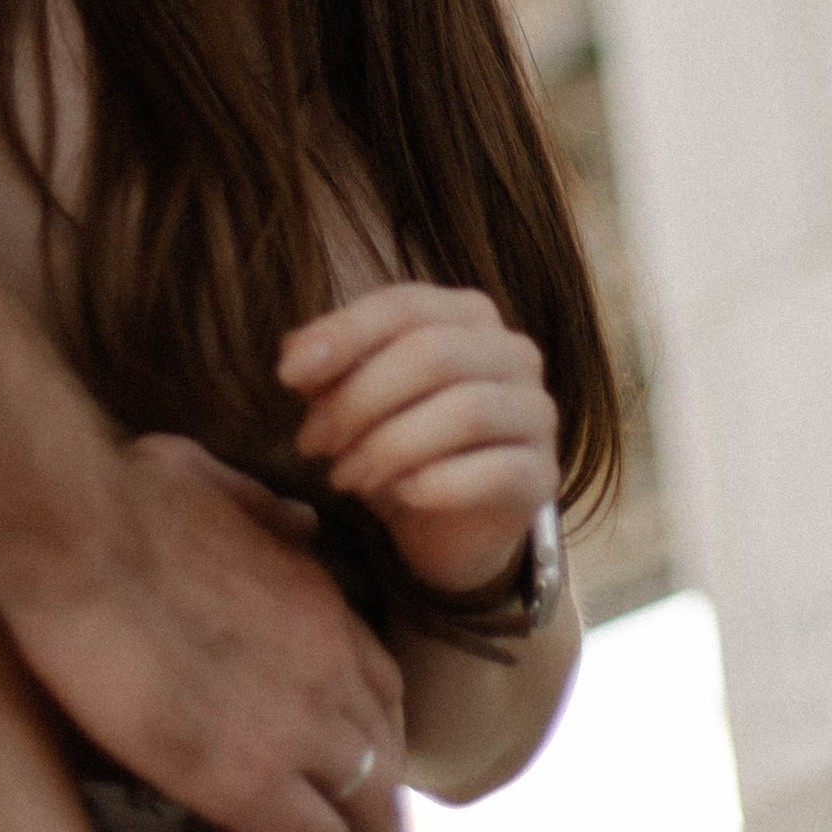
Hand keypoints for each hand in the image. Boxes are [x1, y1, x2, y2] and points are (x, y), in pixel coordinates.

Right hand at [0, 433, 406, 831]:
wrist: (77, 535)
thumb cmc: (121, 497)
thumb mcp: (213, 480)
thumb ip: (264, 510)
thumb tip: (305, 523)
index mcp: (316, 600)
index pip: (375, 680)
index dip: (375, 727)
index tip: (366, 760)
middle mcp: (331, 665)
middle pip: (386, 752)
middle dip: (388, 805)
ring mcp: (299, 728)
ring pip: (370, 812)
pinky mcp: (253, 782)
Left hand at [281, 286, 556, 599]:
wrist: (449, 527)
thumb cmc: (400, 444)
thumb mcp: (354, 401)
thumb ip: (328, 369)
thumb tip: (295, 354)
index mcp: (468, 315)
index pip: (404, 305)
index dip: (343, 334)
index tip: (287, 375)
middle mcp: (514, 352)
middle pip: (433, 354)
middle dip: (360, 399)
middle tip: (313, 442)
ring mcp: (537, 413)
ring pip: (466, 411)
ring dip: (390, 446)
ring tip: (345, 476)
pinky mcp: (543, 475)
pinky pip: (495, 471)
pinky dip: (436, 484)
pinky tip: (399, 496)